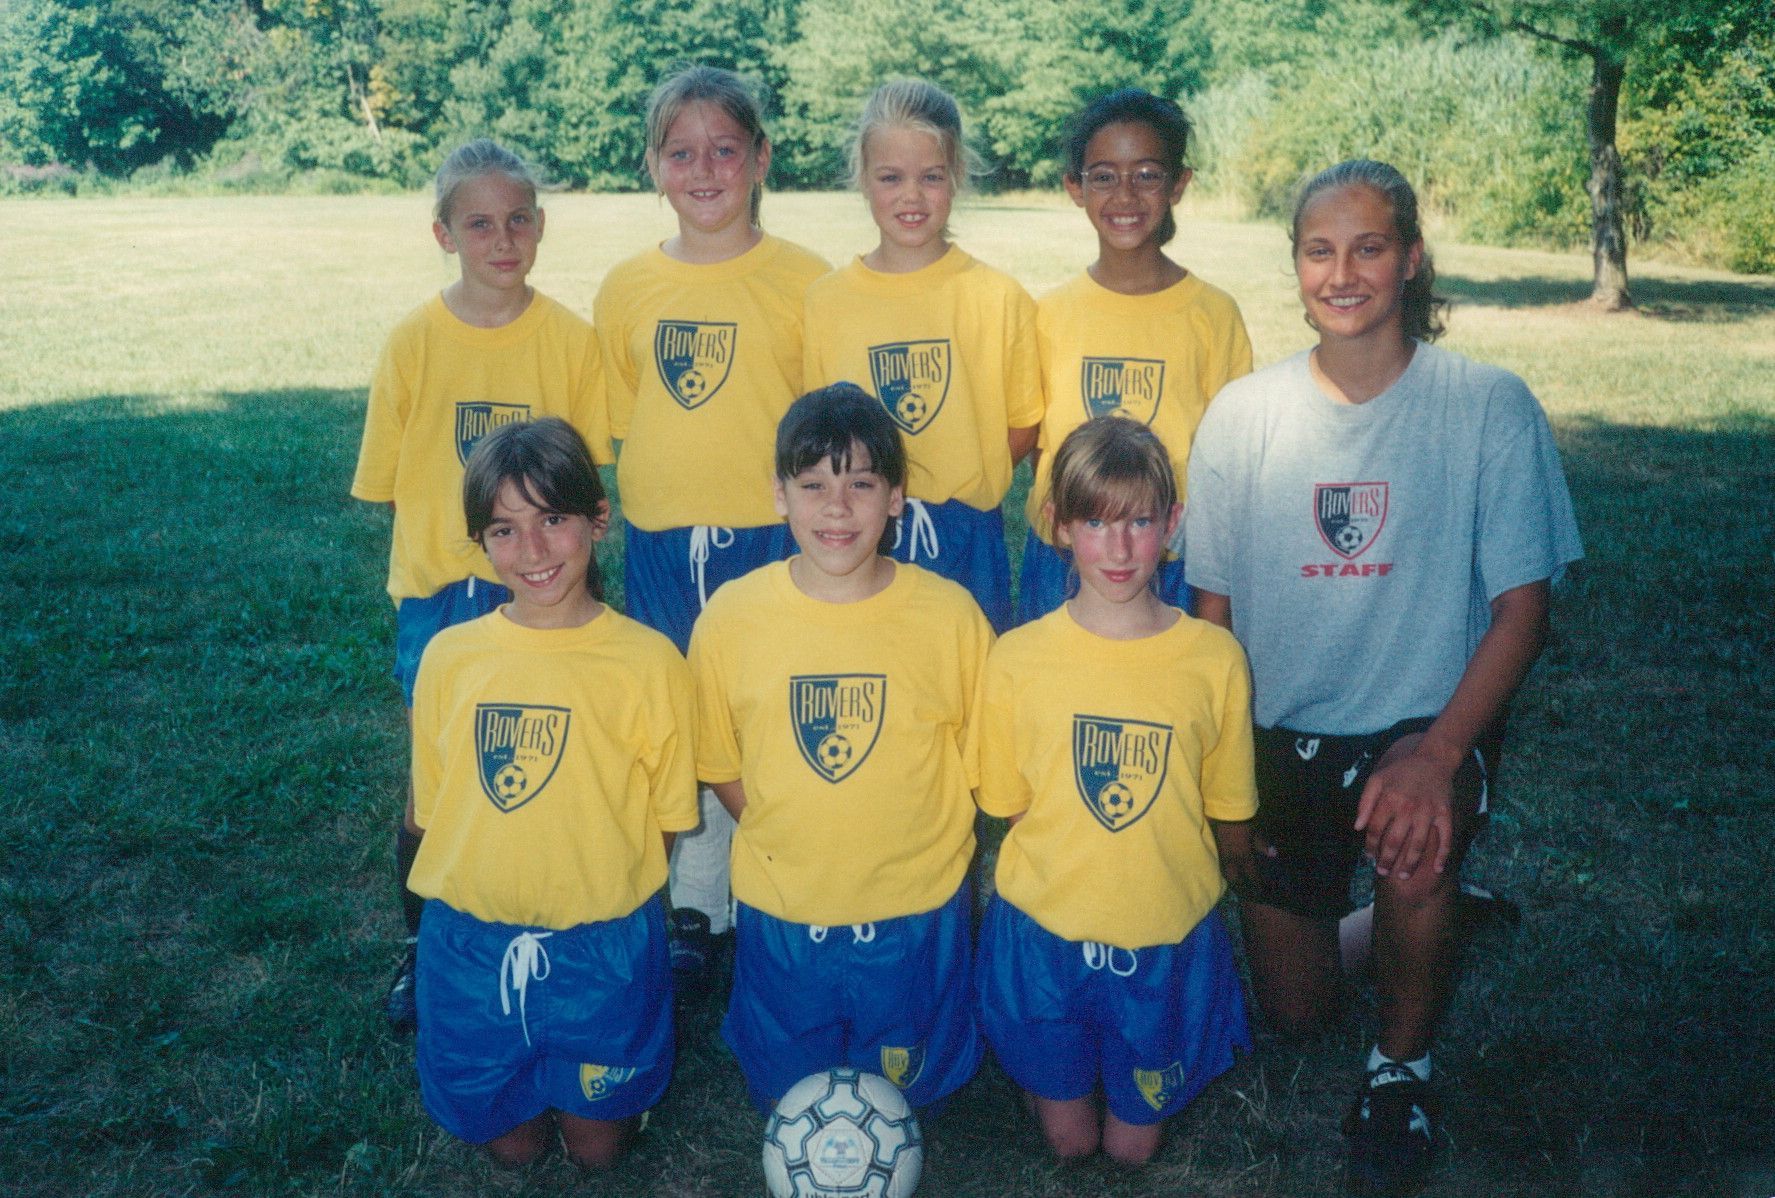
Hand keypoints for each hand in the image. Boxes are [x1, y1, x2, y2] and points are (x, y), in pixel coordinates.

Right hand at [1212, 820, 1273, 901]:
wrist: (1225, 812)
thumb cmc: (1242, 823)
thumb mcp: (1255, 834)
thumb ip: (1262, 845)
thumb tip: (1274, 854)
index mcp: (1243, 856)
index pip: (1251, 875)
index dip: (1256, 885)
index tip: (1259, 893)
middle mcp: (1231, 859)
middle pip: (1234, 878)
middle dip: (1239, 886)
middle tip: (1243, 893)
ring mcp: (1221, 855)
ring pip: (1224, 871)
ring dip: (1229, 878)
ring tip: (1232, 884)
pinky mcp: (1214, 849)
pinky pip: (1219, 863)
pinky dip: (1222, 868)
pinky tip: (1223, 870)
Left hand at [1353, 734, 1457, 880]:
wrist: (1433, 760)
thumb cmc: (1401, 772)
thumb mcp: (1377, 780)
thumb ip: (1365, 802)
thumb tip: (1358, 827)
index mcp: (1389, 800)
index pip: (1375, 829)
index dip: (1370, 845)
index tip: (1369, 856)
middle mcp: (1408, 808)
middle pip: (1394, 841)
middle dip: (1387, 860)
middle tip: (1382, 872)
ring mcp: (1428, 812)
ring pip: (1418, 845)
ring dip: (1410, 863)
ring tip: (1403, 876)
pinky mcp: (1445, 814)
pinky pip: (1446, 838)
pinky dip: (1443, 855)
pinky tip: (1437, 869)